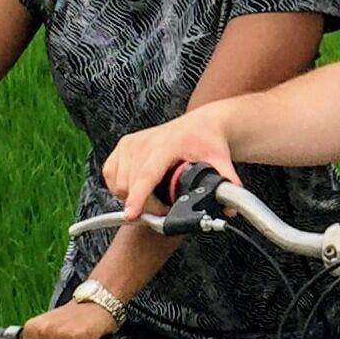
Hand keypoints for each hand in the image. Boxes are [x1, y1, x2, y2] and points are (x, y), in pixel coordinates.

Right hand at [105, 112, 236, 219]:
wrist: (202, 123)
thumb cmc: (208, 140)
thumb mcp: (221, 160)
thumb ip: (226, 183)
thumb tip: (229, 207)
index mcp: (168, 145)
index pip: (147, 175)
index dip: (138, 197)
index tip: (132, 214)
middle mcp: (146, 141)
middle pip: (131, 183)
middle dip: (144, 205)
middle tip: (163, 210)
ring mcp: (132, 142)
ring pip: (118, 181)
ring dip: (130, 196)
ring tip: (152, 198)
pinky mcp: (124, 144)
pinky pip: (110, 172)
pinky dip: (118, 185)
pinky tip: (135, 187)